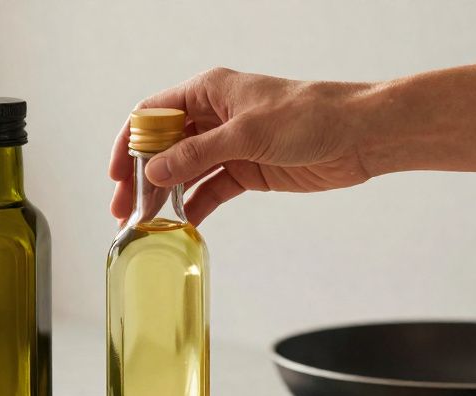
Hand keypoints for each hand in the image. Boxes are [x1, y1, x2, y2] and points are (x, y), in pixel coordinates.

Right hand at [109, 68, 374, 223]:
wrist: (359, 135)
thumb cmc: (310, 116)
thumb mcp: (246, 133)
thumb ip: (197, 154)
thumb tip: (154, 172)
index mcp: (209, 92)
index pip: (153, 115)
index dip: (129, 143)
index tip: (116, 173)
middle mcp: (215, 117)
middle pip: (164, 147)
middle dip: (142, 177)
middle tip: (124, 209)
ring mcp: (230, 145)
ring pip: (185, 171)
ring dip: (165, 195)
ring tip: (146, 222)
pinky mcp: (248, 170)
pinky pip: (211, 189)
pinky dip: (195, 206)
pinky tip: (183, 224)